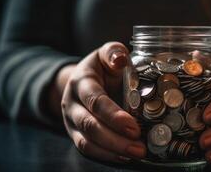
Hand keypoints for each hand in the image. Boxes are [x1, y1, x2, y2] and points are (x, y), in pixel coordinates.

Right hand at [61, 42, 145, 162]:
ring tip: (136, 154)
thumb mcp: (107, 53)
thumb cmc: (102, 67)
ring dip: (112, 151)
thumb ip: (113, 52)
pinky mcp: (77, 134)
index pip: (95, 101)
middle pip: (89, 125)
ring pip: (86, 142)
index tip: (133, 126)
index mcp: (80, 82)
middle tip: (139, 146)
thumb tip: (121, 60)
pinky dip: (106, 156)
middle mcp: (71, 104)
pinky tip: (125, 157)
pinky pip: (87, 150)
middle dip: (115, 138)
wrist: (84, 80)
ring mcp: (71, 122)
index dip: (113, 115)